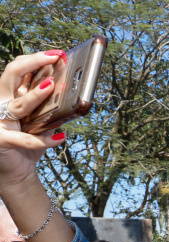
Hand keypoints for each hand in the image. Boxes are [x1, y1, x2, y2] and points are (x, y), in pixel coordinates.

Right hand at [0, 51, 67, 185]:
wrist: (17, 171)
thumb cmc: (29, 143)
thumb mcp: (42, 121)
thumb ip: (51, 107)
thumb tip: (71, 92)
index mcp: (11, 95)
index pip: (19, 69)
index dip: (36, 58)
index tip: (57, 53)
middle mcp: (1, 103)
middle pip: (11, 74)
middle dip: (33, 62)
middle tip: (53, 57)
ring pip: (18, 103)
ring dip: (35, 95)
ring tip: (51, 86)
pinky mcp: (1, 139)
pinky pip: (24, 139)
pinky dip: (43, 140)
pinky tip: (59, 138)